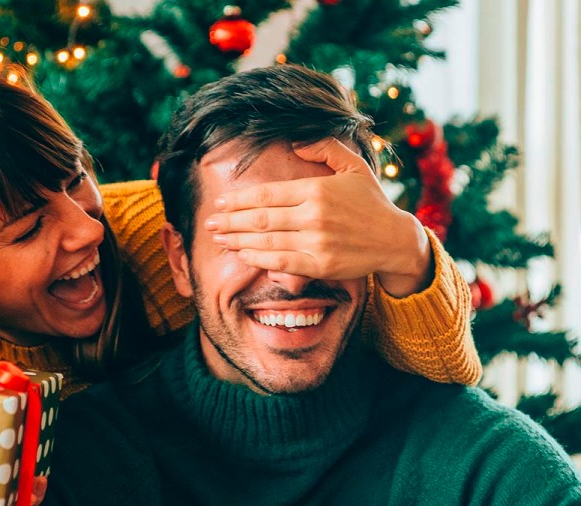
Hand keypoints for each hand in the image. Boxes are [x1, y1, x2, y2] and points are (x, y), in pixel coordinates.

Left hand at [204, 138, 433, 296]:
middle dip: (230, 221)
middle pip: (260, 219)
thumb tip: (295, 141)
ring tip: (218, 239)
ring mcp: (316, 242)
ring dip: (237, 241)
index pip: (267, 194)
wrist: (396, 239)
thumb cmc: (371, 200)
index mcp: (317, 189)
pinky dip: (257, 259)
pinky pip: (280, 263)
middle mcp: (314, 215)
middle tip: (209, 223)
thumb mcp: (354, 165)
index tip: (221, 202)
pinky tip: (242, 255)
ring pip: (266, 242)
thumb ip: (325, 148)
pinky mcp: (320, 265)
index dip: (239, 199)